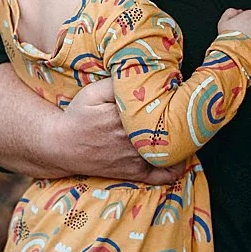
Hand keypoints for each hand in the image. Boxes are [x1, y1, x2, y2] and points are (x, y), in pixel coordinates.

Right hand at [43, 78, 186, 183]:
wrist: (60, 146)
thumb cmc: (78, 117)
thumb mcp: (93, 92)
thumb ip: (118, 82)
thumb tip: (145, 75)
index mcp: (123, 118)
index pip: (158, 108)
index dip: (172, 99)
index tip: (180, 92)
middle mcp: (132, 140)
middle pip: (168, 130)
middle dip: (182, 120)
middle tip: (189, 109)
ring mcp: (134, 159)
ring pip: (169, 153)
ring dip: (183, 142)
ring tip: (189, 129)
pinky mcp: (134, 172)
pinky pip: (162, 176)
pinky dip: (176, 169)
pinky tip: (182, 156)